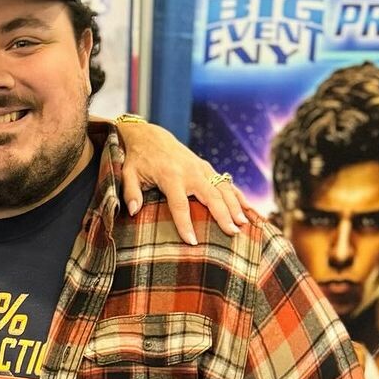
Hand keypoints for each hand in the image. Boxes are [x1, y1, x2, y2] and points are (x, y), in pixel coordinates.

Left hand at [115, 120, 255, 243]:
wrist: (151, 137)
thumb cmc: (138, 160)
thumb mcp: (128, 174)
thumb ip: (131, 193)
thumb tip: (133, 211)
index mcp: (171, 176)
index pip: (180, 204)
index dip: (186, 224)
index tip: (192, 242)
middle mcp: (191, 172)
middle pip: (211, 196)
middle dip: (223, 215)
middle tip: (232, 233)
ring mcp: (202, 169)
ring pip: (223, 189)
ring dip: (236, 206)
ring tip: (245, 224)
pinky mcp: (207, 168)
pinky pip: (227, 183)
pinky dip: (239, 196)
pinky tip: (250, 210)